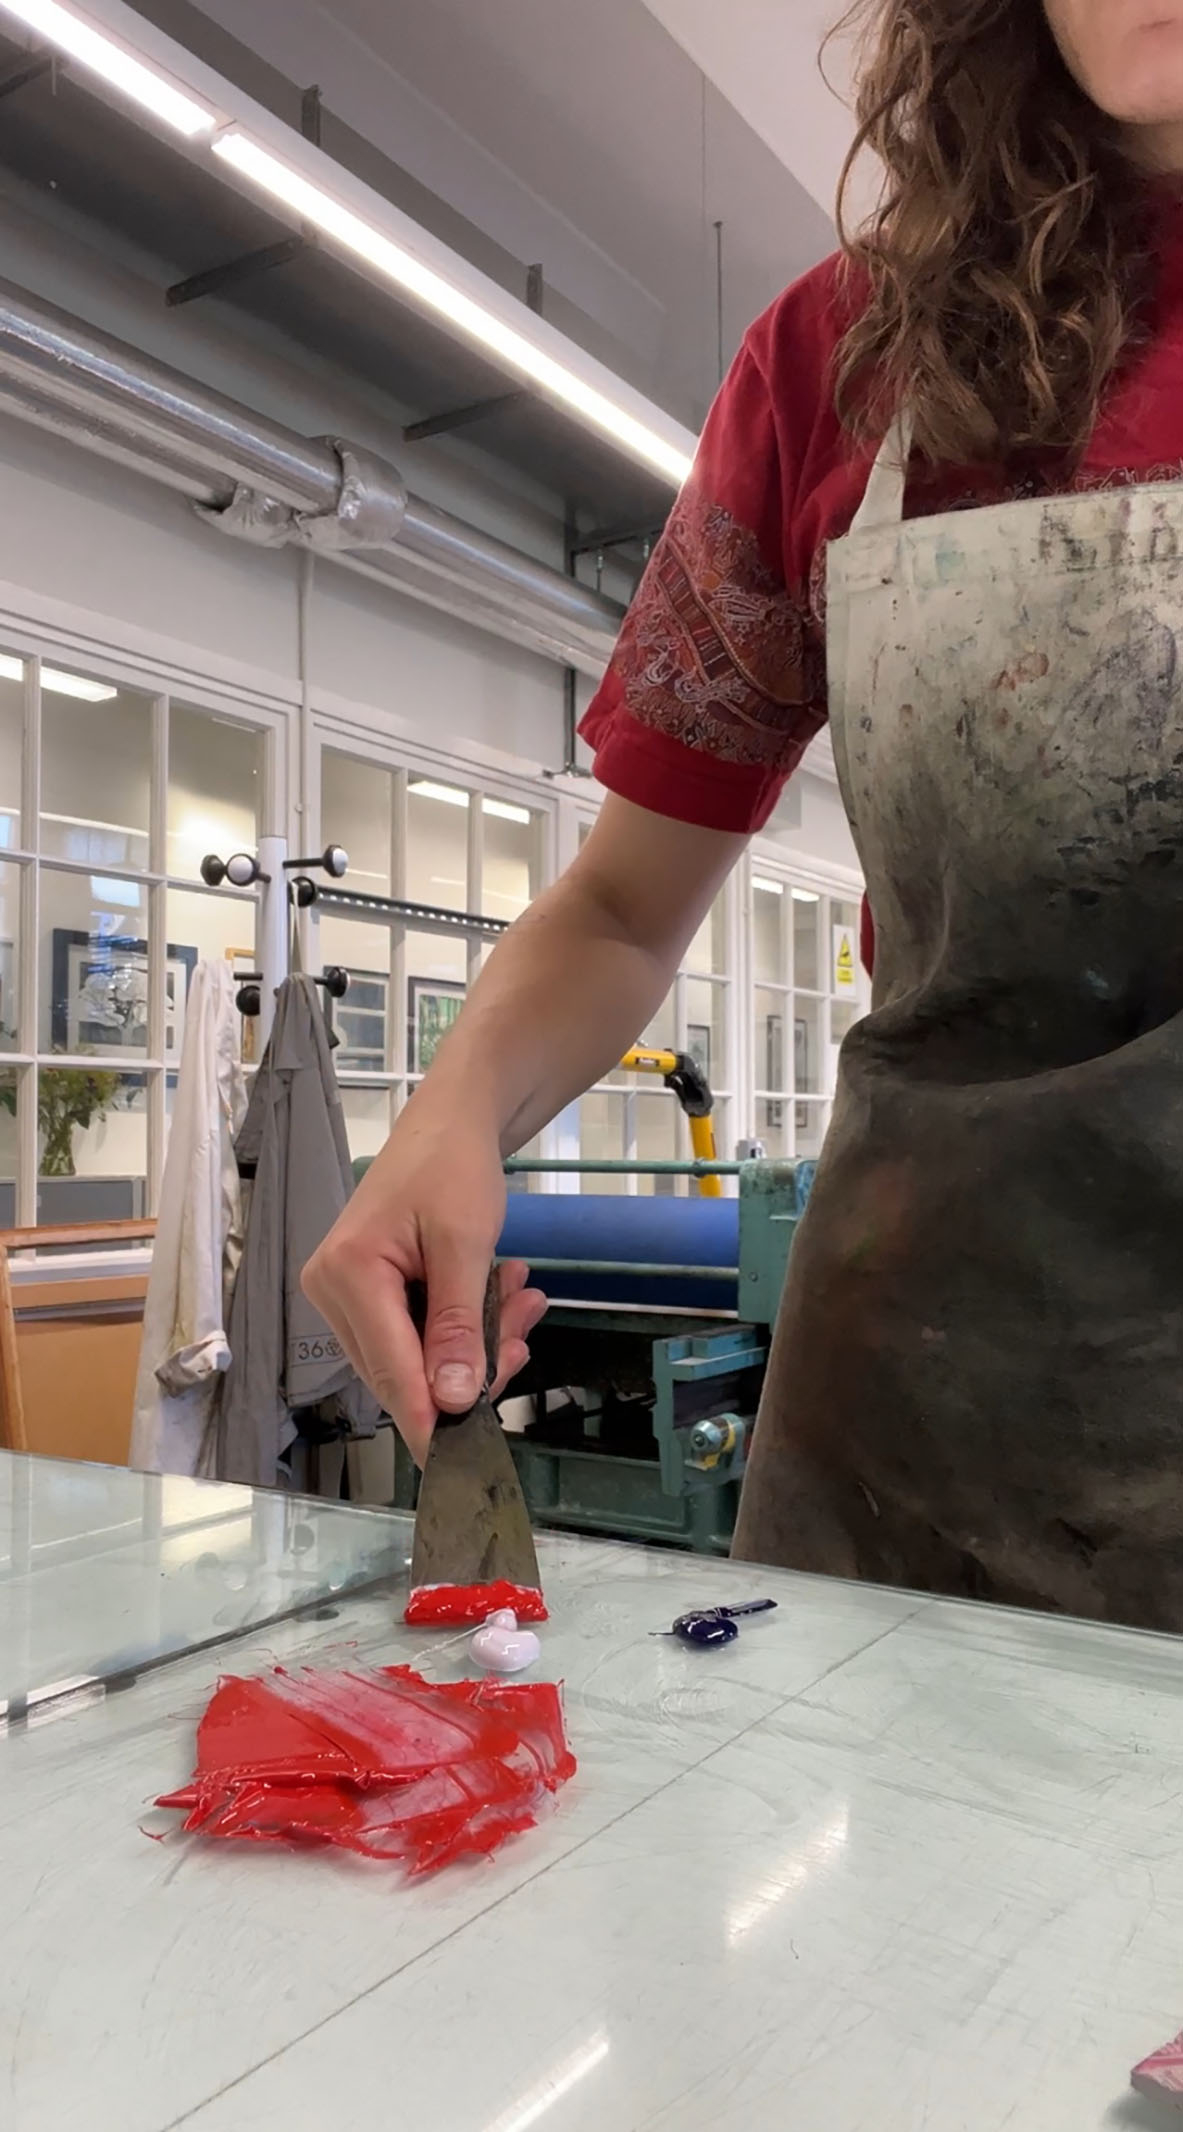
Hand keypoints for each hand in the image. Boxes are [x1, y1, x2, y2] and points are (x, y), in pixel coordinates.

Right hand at [302, 1106, 545, 1465]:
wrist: (451, 1123)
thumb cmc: (453, 1166)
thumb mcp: (466, 1244)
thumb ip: (459, 1324)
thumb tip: (450, 1399)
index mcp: (346, 1273)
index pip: (389, 1369)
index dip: (427, 1417)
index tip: (459, 1459)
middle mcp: (331, 1290)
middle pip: (402, 1371)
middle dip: (467, 1367)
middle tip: (523, 1339)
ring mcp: (347, 1295)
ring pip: (416, 1359)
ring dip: (474, 1342)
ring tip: (520, 1301)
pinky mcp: (369, 1296)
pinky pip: (417, 1335)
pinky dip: (463, 1327)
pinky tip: (501, 1298)